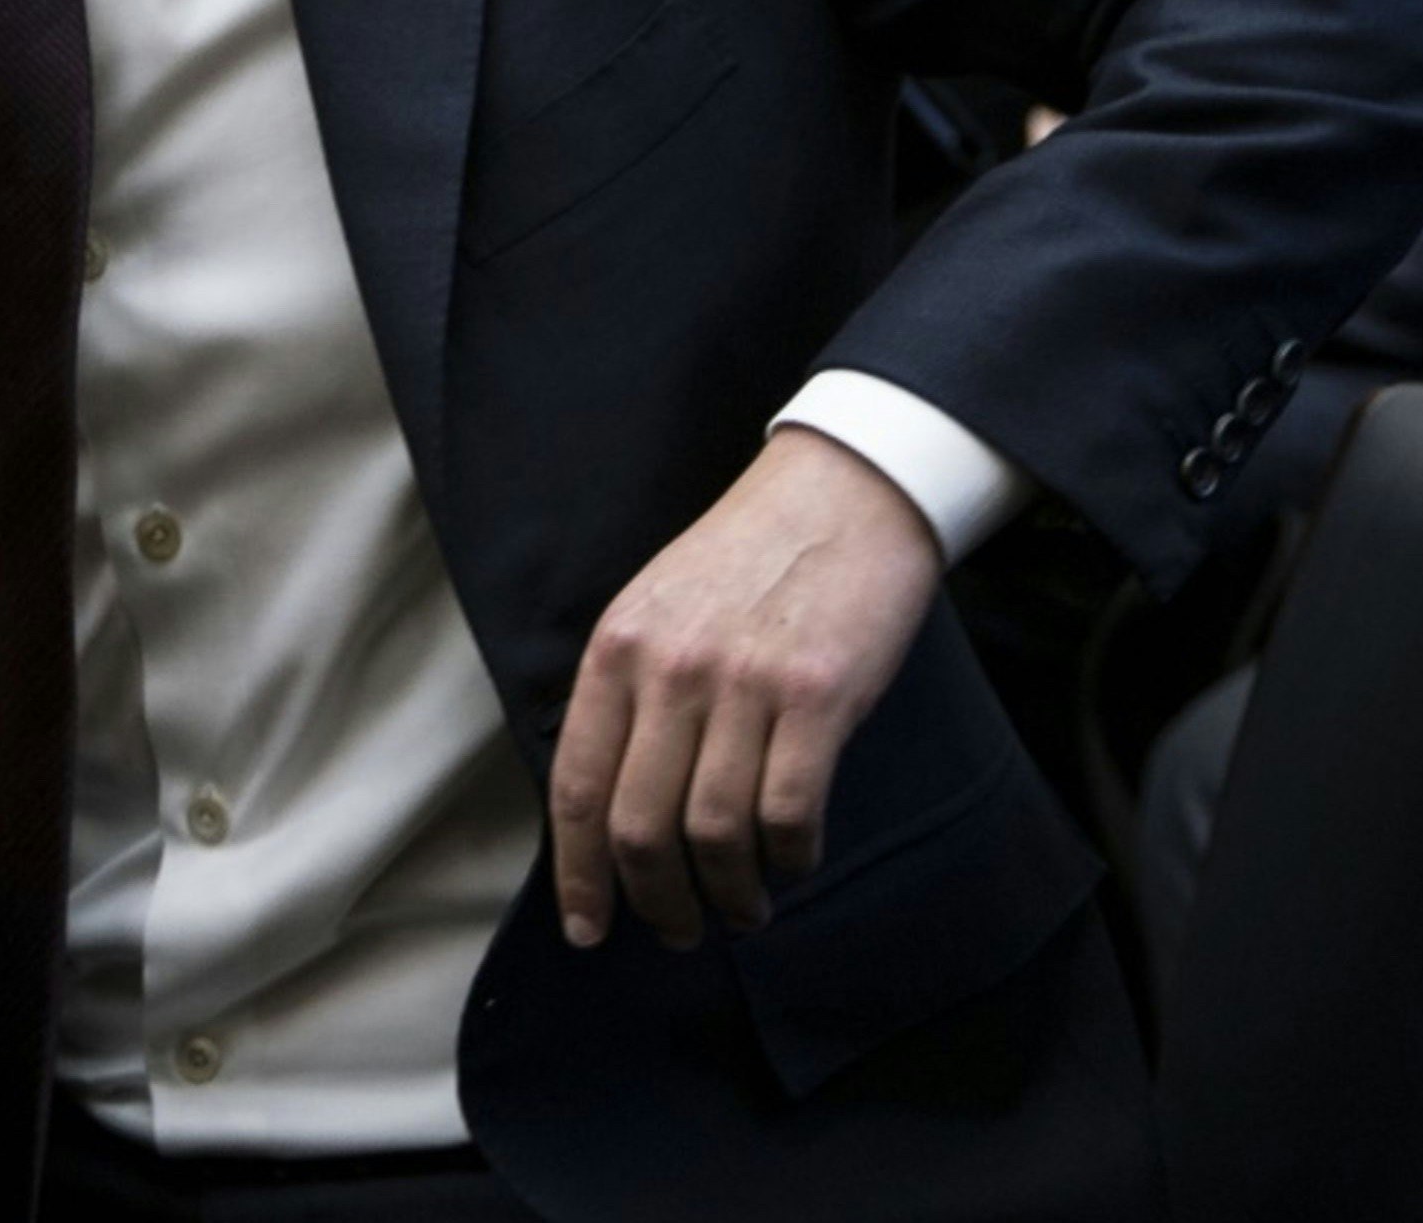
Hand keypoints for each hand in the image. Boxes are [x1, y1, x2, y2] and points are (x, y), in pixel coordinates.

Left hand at [548, 426, 942, 949]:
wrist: (846, 491)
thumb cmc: (752, 559)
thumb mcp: (661, 607)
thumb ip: (632, 695)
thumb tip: (613, 814)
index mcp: (619, 647)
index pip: (576, 785)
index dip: (579, 873)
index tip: (588, 928)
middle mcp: (671, 668)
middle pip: (639, 827)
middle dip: (656, 902)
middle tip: (681, 931)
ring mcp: (743, 682)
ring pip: (712, 832)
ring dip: (727, 894)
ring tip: (744, 909)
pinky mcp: (817, 696)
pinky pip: (788, 813)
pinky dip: (789, 858)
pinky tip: (794, 861)